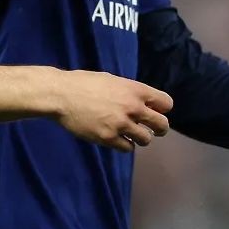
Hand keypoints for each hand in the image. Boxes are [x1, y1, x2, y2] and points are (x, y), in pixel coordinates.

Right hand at [52, 70, 172, 152]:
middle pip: (162, 125)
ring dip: (140, 138)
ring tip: (131, 134)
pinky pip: (128, 148)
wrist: (63, 95)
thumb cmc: (85, 83)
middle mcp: (133, 108)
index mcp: (136, 90)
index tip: (155, 111)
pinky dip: (125, 145)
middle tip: (152, 129)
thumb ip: (130, 92)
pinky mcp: (108, 138)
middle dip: (159, 128)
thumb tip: (142, 103)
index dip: (162, 108)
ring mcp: (121, 125)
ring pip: (146, 140)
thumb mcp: (113, 80)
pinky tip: (117, 138)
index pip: (166, 103)